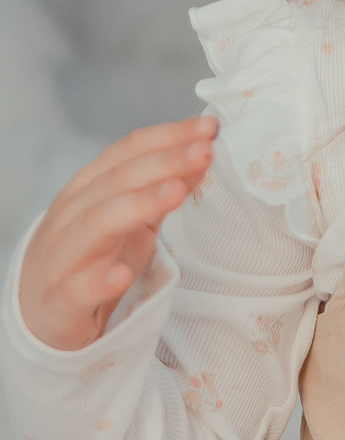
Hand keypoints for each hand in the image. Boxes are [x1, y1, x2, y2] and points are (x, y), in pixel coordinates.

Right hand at [17, 117, 218, 352]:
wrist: (40, 312)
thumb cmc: (90, 256)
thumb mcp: (132, 218)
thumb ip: (163, 187)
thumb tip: (203, 154)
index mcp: (89, 187)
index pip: (128, 151)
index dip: (168, 136)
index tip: (209, 127)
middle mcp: (72, 214)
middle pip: (118, 181)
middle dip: (164, 162)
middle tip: (204, 151)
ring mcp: (62, 257)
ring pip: (97, 224)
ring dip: (138, 205)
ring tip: (177, 193)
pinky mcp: (59, 301)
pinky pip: (76, 289)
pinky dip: (98, 281)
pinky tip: (121, 275)